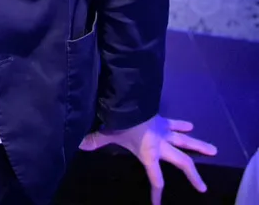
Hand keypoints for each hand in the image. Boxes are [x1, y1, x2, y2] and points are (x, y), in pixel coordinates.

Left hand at [79, 114, 217, 204]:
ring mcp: (164, 129)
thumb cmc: (119, 119)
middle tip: (203, 187)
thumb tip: (78, 144)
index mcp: (149, 153)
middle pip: (182, 163)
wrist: (130, 97)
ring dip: (199, 146)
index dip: (157, 194)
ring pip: (186, 141)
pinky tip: (192, 125)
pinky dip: (183, 124)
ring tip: (214, 151)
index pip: (156, 179)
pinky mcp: (162, 118)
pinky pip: (175, 122)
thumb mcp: (106, 133)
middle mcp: (161, 144)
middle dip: (193, 175)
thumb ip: (93, 140)